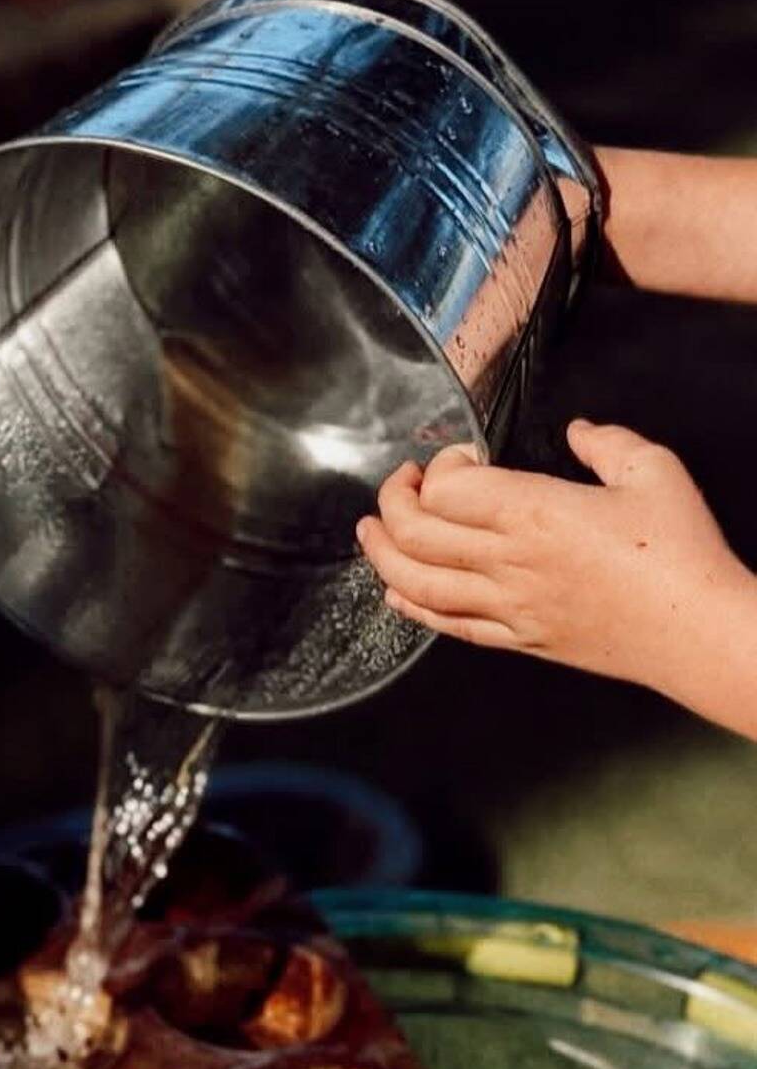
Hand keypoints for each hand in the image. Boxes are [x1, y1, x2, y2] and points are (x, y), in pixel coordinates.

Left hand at [355, 421, 754, 702]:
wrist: (698, 632)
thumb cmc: (682, 552)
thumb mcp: (654, 472)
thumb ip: (607, 443)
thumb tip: (578, 429)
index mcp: (533, 512)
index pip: (445, 489)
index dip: (439, 467)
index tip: (458, 458)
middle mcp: (507, 561)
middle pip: (415, 534)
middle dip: (392, 503)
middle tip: (399, 485)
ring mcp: (507, 605)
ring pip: (416, 583)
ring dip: (381, 555)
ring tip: (370, 532)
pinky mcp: (517, 639)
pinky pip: (446, 625)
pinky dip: (411, 607)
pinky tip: (395, 594)